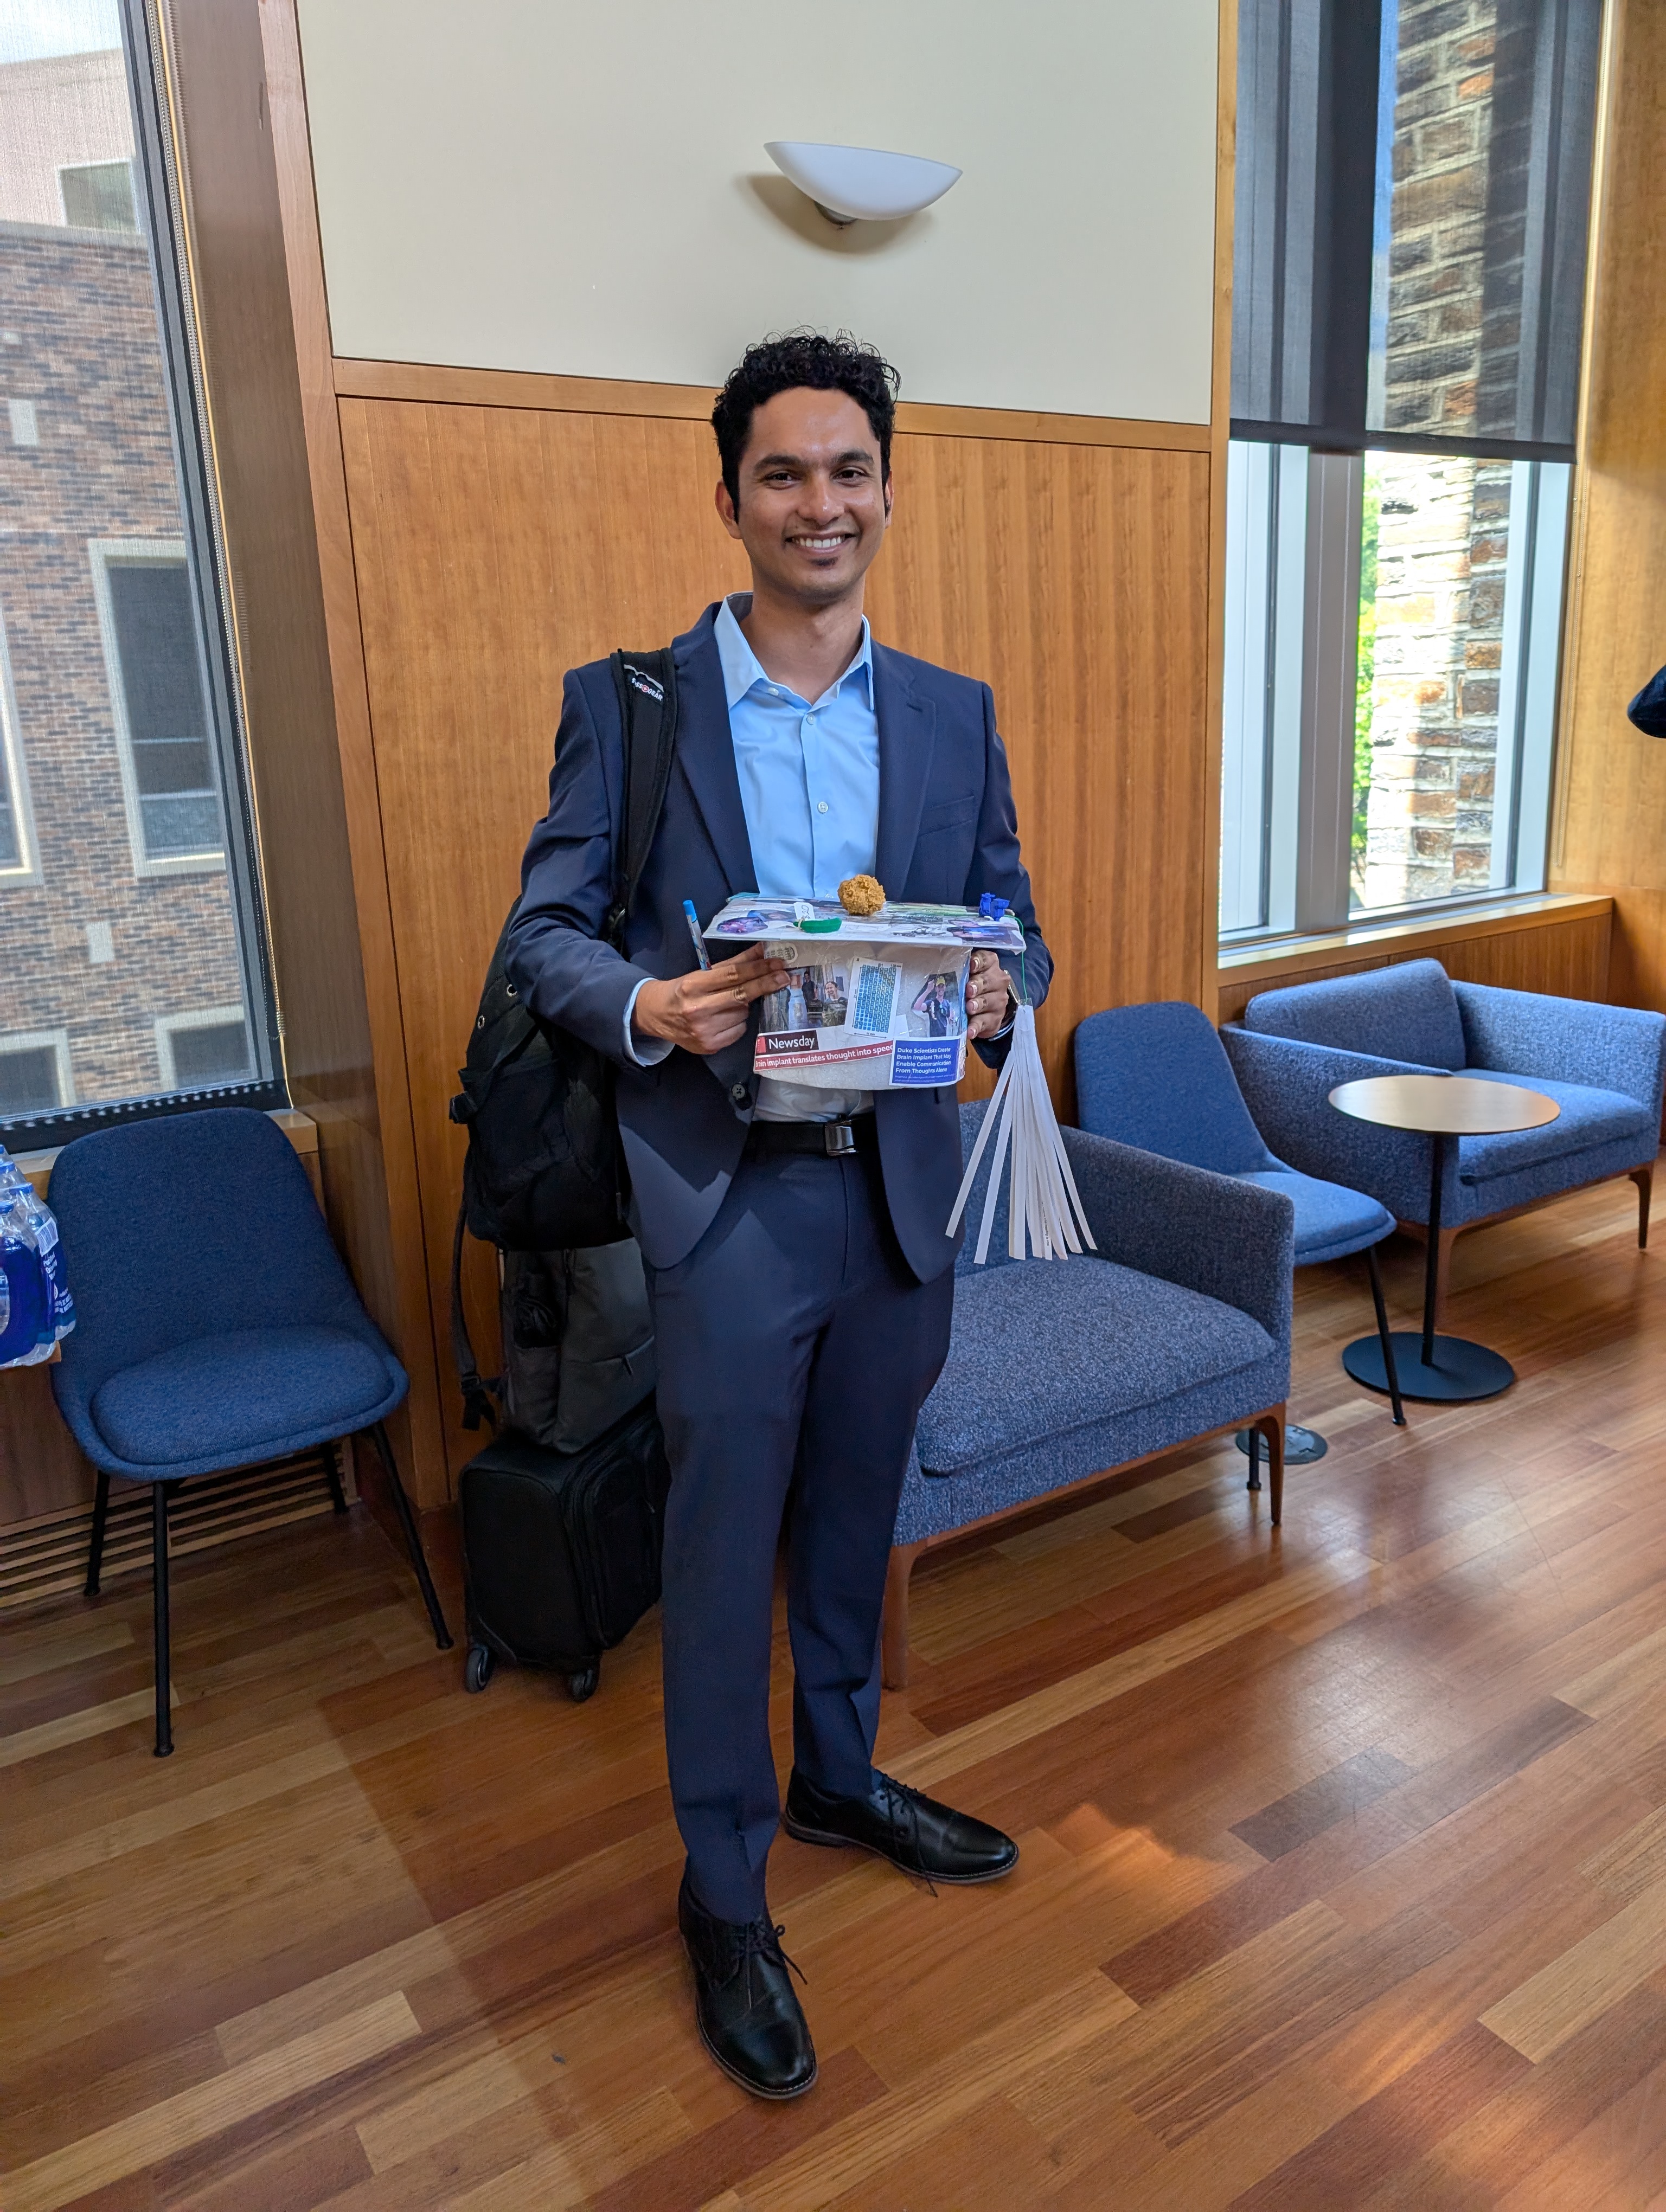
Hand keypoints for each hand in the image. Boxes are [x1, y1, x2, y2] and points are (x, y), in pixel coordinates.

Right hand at [633, 943, 788, 1055]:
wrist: (656, 1015)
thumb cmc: (682, 991)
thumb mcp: (701, 973)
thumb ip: (732, 964)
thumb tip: (761, 951)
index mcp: (693, 986)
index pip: (732, 975)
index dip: (758, 969)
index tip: (777, 964)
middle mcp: (697, 1009)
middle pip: (741, 995)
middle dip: (765, 984)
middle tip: (783, 977)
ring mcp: (703, 1031)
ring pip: (742, 1013)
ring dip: (743, 1005)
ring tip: (727, 1003)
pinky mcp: (709, 1046)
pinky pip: (739, 1030)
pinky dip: (738, 1022)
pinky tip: (725, 1018)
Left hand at [966, 949, 1015, 1040]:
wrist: (984, 1011)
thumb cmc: (970, 987)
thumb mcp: (965, 976)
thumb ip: (957, 970)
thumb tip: (935, 970)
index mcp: (989, 966)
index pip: (987, 959)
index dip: (979, 961)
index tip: (971, 965)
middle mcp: (997, 981)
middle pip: (988, 981)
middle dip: (978, 985)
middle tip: (968, 990)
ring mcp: (998, 1001)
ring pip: (989, 1001)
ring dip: (978, 1004)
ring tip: (969, 1008)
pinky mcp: (995, 1019)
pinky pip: (985, 1022)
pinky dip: (976, 1026)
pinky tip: (970, 1031)